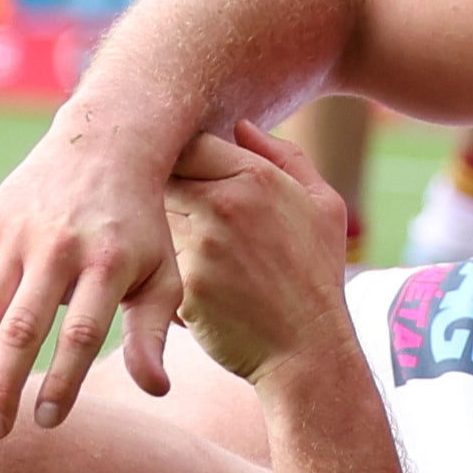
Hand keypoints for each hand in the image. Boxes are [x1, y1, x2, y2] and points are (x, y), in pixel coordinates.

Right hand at [0, 105, 200, 431]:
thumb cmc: (142, 226)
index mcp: (110, 262)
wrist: (110, 147)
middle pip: (23, 326)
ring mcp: (20, 234)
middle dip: (3, 384)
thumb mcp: (164, 271)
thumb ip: (153, 332)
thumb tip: (157, 390)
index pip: (81, 333)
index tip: (48, 422)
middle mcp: (62, 248)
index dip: (63, 380)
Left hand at [165, 123, 356, 385]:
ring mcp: (197, 245)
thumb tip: (243, 127)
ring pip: (149, 219)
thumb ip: (286, 157)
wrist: (306, 346)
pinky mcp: (177, 285)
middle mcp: (223, 204)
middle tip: (166, 209)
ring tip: (169, 247)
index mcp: (257, 178)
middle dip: (161, 190)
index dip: (184, 158)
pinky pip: (149, 264)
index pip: (193, 144)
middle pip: (162, 177)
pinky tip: (172, 282)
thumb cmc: (316, 273)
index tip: (185, 175)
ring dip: (150, 229)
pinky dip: (152, 270)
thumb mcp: (323, 205)